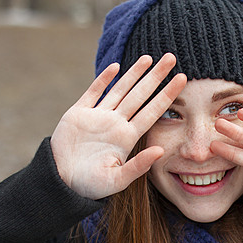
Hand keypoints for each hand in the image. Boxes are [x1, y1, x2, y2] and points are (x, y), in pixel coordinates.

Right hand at [50, 53, 186, 199]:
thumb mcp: (116, 180)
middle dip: (155, 76)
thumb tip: (161, 150)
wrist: (60, 181)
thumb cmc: (89, 185)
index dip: (167, 95)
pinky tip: (115, 67)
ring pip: (120, 89)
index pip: (153, 111)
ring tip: (148, 57)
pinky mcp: (78, 113)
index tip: (182, 79)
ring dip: (133, 73)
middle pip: (140, 94)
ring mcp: (98, 116)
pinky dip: (103, 79)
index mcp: (127, 137)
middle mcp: (116, 123)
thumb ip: (138, 166)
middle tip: (171, 57)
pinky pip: (93, 92)